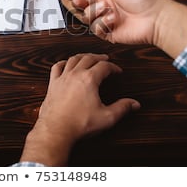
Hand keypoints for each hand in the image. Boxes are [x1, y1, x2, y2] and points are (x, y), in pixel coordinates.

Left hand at [20, 54, 139, 165]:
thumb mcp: (107, 117)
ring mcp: (62, 78)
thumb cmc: (79, 123)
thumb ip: (122, 108)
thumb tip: (134, 103)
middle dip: (99, 57)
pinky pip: (57, 67)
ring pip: (73, 59)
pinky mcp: (53, 84)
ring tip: (88, 58)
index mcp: (89, 79)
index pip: (104, 66)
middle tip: (105, 59)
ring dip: (82, 56)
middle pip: (88, 58)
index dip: (113, 67)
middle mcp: (75, 74)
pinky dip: (63, 63)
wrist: (56, 129)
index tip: (117, 71)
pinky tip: (66, 65)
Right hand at [59, 0, 169, 45]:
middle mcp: (104, 7)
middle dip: (78, 2)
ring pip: (87, 18)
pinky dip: (103, 23)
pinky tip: (113, 20)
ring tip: (109, 10)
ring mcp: (105, 21)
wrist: (155, 18)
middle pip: (81, 7)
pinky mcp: (108, 33)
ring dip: (95, 12)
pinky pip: (96, 29)